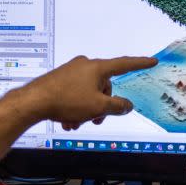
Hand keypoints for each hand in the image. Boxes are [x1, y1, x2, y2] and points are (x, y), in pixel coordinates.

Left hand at [2, 55, 156, 129]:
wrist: (33, 101)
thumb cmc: (67, 100)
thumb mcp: (98, 107)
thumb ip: (118, 106)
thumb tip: (127, 105)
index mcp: (98, 68)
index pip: (125, 64)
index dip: (140, 63)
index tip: (152, 61)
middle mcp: (85, 66)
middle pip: (104, 87)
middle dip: (101, 106)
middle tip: (95, 120)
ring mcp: (71, 72)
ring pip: (88, 93)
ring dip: (86, 110)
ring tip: (76, 123)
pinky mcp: (60, 79)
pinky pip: (75, 94)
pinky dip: (75, 108)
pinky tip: (67, 121)